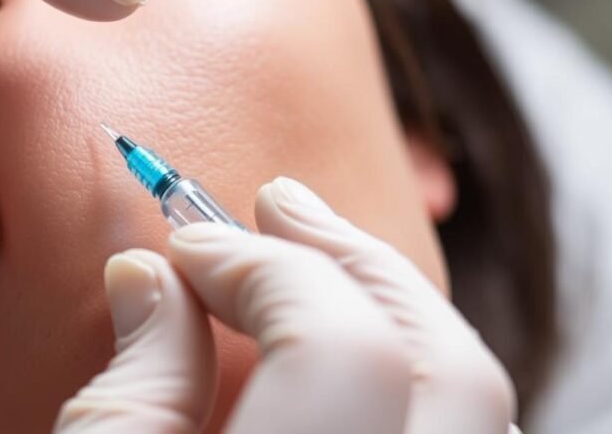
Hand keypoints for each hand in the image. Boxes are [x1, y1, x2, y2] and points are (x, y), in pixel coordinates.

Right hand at [56, 177, 521, 433]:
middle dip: (358, 259)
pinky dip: (413, 364)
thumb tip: (150, 277)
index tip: (183, 246)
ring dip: (397, 303)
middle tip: (279, 200)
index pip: (338, 351)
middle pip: (453, 366)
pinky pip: (453, 430)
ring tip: (321, 250)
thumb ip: (134, 384)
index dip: (256, 271)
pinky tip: (351, 336)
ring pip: (477, 399)